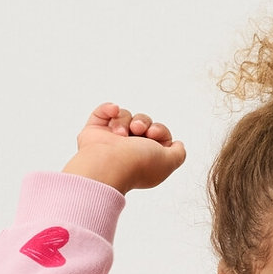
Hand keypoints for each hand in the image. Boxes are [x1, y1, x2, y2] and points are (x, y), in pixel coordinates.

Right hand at [62, 103, 186, 193]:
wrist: (109, 163)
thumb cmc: (138, 164)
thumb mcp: (169, 161)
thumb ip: (178, 154)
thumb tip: (178, 145)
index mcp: (145, 157)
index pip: (158, 133)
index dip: (159, 130)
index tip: (154, 134)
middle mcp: (128, 149)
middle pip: (143, 121)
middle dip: (143, 122)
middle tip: (138, 130)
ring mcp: (110, 140)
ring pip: (124, 115)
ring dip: (125, 121)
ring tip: (120, 134)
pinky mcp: (94, 132)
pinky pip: (103, 112)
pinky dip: (108, 109)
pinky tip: (113, 112)